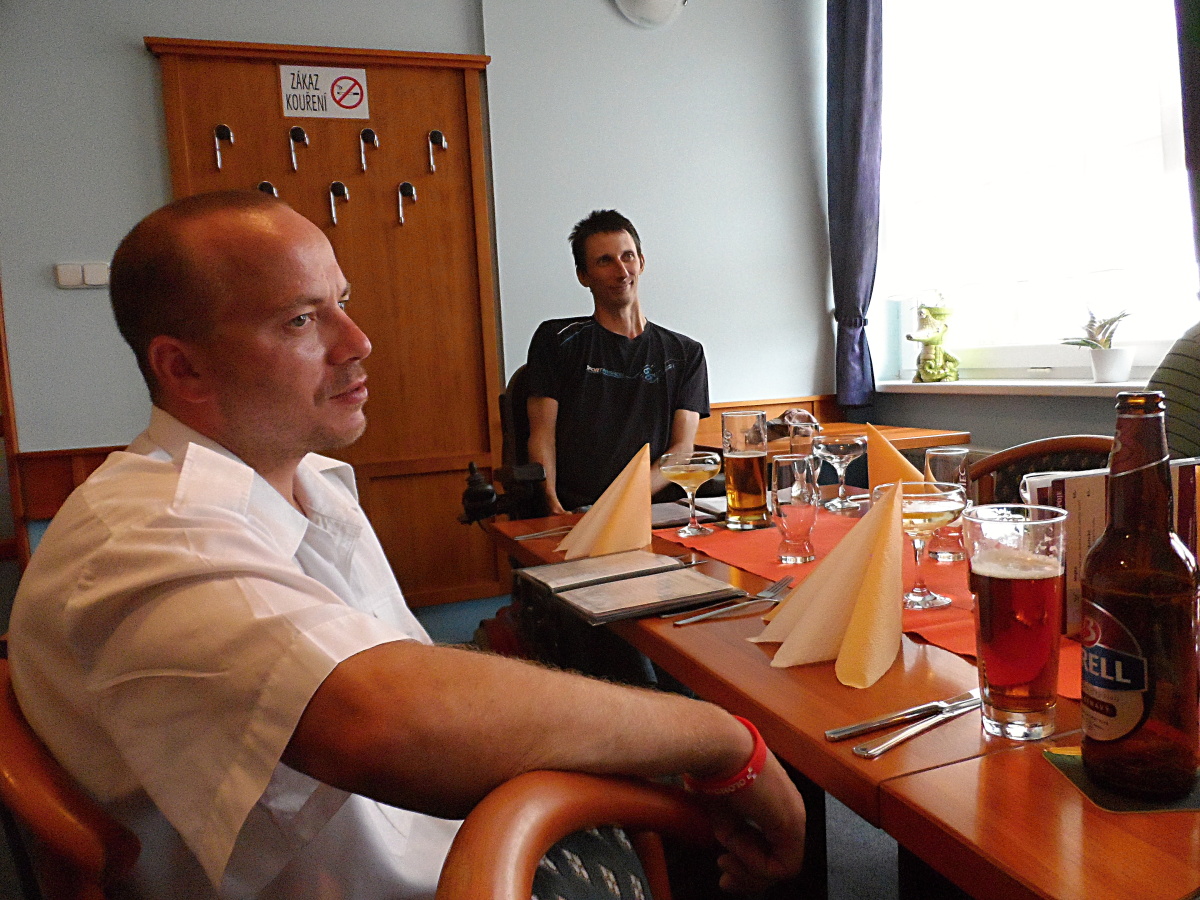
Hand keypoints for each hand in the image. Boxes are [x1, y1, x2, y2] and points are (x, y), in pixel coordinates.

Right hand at [705, 752, 806, 892]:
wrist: (722, 750)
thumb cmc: (717, 769)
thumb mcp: (722, 812)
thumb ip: (733, 834)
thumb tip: (729, 853)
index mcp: (773, 804)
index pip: (770, 846)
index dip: (747, 864)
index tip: (724, 866)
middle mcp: (788, 812)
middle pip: (777, 860)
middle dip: (749, 877)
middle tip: (726, 881)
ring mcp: (794, 819)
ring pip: (781, 866)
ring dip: (749, 869)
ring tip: (726, 858)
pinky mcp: (793, 826)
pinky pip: (781, 865)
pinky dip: (755, 865)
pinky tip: (735, 851)